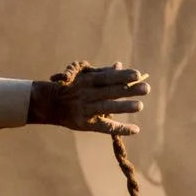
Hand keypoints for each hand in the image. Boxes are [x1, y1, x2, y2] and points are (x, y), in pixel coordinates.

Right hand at [29, 63, 150, 136]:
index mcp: (86, 81)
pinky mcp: (85, 124)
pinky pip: (104, 127)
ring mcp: (85, 109)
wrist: (49, 104)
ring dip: (123, 107)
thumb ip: (103, 74)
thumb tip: (120, 66)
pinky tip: (135, 129)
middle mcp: (85, 94)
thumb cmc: (71, 88)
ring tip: (139, 106)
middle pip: (109, 91)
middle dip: (128, 90)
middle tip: (146, 88)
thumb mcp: (83, 77)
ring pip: (106, 107)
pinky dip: (120, 129)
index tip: (138, 74)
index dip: (122, 76)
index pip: (107, 77)